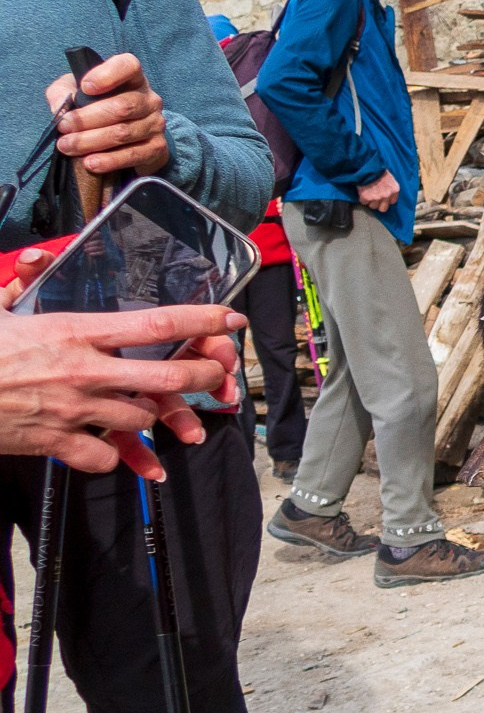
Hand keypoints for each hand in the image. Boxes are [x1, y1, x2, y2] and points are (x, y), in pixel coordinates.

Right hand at [0, 250, 242, 479]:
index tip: (229, 320)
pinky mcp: (57, 443)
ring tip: (153, 409)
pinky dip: (114, 454)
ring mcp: (74, 410)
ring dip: (153, 415)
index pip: (154, 324)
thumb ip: (24, 280)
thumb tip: (40, 257)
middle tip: (217, 375)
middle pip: (169, 377)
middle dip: (204, 377)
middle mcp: (84, 372)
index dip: (200, 322)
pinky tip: (111, 446)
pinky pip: (105, 456)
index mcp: (75, 332)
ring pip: (143, 418)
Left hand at [44, 53, 169, 176]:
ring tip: (67, 147)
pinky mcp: (157, 147)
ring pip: (123, 133)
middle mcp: (149, 99)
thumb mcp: (76, 92)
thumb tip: (59, 107)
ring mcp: (156, 124)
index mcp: (132, 78)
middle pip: (122, 107)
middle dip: (87, 119)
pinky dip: (109, 160)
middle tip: (63, 127)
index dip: (108, 75)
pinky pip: (133, 154)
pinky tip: (90, 163)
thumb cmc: (97, 107)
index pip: (128, 66)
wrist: (126, 138)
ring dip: (91, 141)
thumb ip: (62, 93)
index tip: (86, 87)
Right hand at [357, 172, 400, 211]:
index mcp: (394, 190)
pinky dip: (362, 198)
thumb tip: (386, 191)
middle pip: (383, 208)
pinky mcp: (366, 197)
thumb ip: (389, 186)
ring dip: (370, 201)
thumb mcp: (389, 177)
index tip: (383, 197)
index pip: (392, 202)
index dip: (386, 200)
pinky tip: (362, 191)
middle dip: (379, 204)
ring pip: (373, 206)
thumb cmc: (378, 169)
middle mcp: (387, 195)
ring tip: (368, 193)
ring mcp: (376, 197)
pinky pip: (363, 202)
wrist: (367, 166)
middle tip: (374, 198)